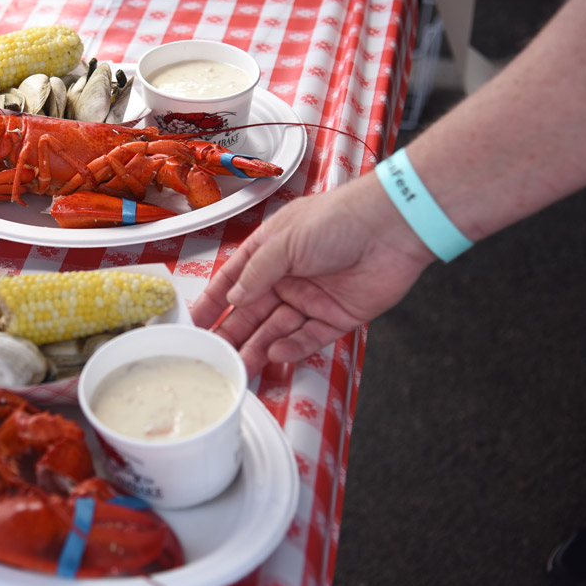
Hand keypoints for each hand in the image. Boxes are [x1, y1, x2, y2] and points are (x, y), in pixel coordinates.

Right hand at [191, 179, 433, 372]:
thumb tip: (233, 299)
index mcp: (269, 252)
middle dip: (233, 333)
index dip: (213, 303)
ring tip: (241, 365)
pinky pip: (308, 338)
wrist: (390, 228)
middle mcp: (288, 277)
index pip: (233, 281)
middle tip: (214, 356)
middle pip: (252, 312)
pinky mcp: (337, 317)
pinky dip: (292, 348)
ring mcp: (312, 298)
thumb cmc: (337, 220)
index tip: (195, 324)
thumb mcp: (283, 242)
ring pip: (277, 330)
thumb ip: (255, 274)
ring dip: (258, 347)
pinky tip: (276, 354)